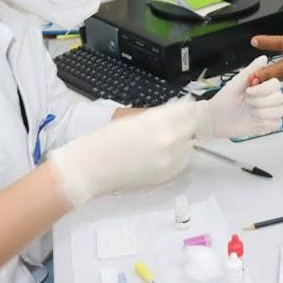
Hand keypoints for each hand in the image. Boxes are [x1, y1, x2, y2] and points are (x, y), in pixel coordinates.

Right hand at [49, 101, 197, 206]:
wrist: (90, 168)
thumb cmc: (107, 138)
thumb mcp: (135, 118)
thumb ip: (160, 114)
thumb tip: (179, 109)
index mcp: (159, 120)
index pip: (188, 110)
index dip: (187, 106)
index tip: (185, 106)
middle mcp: (170, 139)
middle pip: (192, 127)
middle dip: (186, 123)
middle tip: (178, 122)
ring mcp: (170, 160)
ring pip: (189, 146)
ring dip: (183, 141)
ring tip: (169, 139)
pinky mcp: (166, 176)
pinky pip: (182, 163)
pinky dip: (178, 156)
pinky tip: (165, 153)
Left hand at [195, 55, 282, 139]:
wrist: (215, 119)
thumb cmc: (224, 100)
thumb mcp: (236, 83)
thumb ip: (251, 70)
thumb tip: (264, 58)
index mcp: (262, 86)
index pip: (276, 84)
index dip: (263, 89)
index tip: (248, 91)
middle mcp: (267, 98)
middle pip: (279, 98)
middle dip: (260, 101)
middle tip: (247, 102)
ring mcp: (268, 112)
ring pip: (280, 111)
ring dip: (262, 112)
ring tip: (250, 112)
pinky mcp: (267, 125)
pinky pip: (277, 124)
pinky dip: (265, 123)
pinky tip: (254, 120)